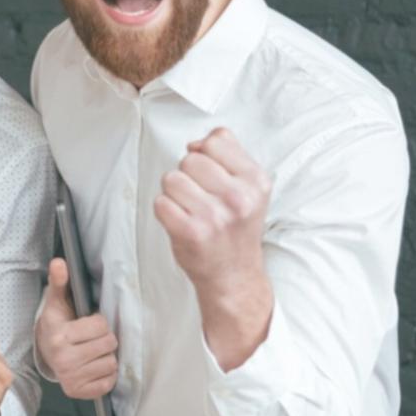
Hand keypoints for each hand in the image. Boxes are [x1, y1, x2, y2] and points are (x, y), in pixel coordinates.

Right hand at [35, 258, 117, 400]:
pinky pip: (109, 382)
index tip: (86, 324)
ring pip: (111, 363)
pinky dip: (106, 374)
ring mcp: (71, 378)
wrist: (46, 354)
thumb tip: (59, 262)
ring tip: (92, 352)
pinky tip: (93, 366)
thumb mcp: (57, 303)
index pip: (101, 326)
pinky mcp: (79, 392)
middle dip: (104, 339)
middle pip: (109, 344)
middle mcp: (64, 359)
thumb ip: (60, 282)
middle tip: (91, 339)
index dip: (98, 322)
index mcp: (59, 337)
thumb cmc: (57, 325)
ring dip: (106, 356)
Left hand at [154, 127, 274, 368]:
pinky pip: (160, 202)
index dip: (205, 156)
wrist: (233, 275)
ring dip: (174, 193)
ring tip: (191, 210)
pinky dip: (165, 211)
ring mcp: (214, 216)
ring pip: (171, 178)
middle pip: (189, 159)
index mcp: (256, 180)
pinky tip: (181, 223)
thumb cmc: (235, 228)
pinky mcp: (190, 233)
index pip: (214, 141)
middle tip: (201, 199)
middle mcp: (238, 197)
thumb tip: (198, 141)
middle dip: (188, 175)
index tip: (212, 177)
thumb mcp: (248, 187)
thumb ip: (228, 154)